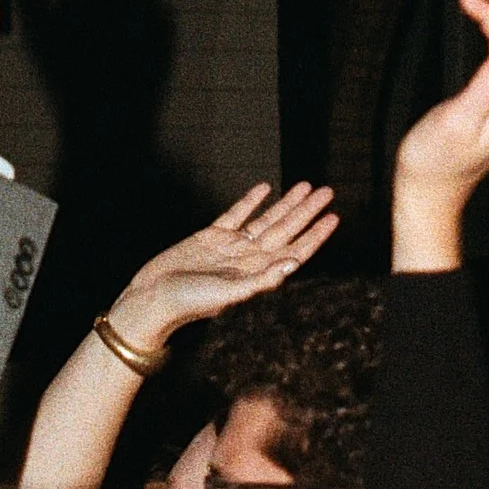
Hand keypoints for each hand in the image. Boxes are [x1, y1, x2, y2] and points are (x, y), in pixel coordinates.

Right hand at [104, 182, 338, 356]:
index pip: (295, 251)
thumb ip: (261, 280)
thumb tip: (292, 264)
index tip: (334, 217)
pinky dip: (251, 201)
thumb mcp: (228, 293)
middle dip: (307, 211)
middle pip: (286, 230)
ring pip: (266, 219)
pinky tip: (265, 189)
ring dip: (286, 203)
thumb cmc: (189, 303)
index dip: (315, 235)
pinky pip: (236, 214)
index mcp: (257, 273)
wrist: (153, 298)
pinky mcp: (210, 236)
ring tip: (305, 186)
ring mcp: (231, 246)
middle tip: (328, 191)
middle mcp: (248, 259)